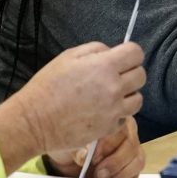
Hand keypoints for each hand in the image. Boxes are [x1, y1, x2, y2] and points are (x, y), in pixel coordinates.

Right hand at [0, 42, 144, 172]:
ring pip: (138, 99)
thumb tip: (111, 53)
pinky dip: (118, 114)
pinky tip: (102, 111)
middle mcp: (114, 88)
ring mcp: (114, 110)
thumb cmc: (47, 86)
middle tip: (115, 76)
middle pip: (141, 76)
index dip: (130, 54)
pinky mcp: (109, 127)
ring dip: (127, 95)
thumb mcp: (68, 57)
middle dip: (130, 73)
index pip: (136, 53)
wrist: (35, 121)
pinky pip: (125, 117)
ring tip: (110, 95)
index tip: (123, 57)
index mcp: (104, 66)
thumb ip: (95, 50)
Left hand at [45, 117, 144, 177]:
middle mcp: (126, 131)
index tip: (93, 158)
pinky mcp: (132, 166)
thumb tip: (84, 156)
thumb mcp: (67, 144)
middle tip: (98, 174)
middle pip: (131, 145)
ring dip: (119, 173)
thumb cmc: (70, 145)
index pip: (118, 128)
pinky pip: (136, 173)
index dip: (108, 144)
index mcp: (112, 119)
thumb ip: (75, 148)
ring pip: (137, 160)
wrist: (69, 160)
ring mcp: (132, 149)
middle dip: (114, 162)